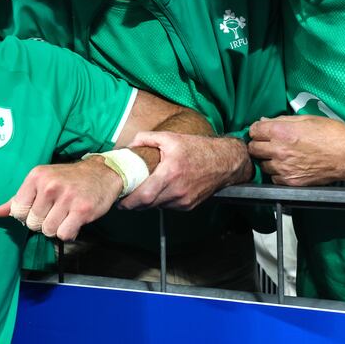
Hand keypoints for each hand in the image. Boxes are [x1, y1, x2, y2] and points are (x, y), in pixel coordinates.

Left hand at [0, 156, 120, 241]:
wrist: (102, 173)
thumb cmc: (69, 179)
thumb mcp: (42, 181)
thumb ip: (19, 198)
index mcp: (36, 177)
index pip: (17, 211)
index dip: (27, 216)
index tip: (39, 209)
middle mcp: (49, 185)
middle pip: (33, 223)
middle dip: (43, 222)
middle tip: (56, 210)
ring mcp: (66, 197)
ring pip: (48, 230)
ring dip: (57, 227)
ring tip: (66, 214)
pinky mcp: (81, 209)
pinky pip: (64, 234)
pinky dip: (69, 232)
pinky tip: (74, 219)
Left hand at [120, 132, 249, 210]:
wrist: (224, 162)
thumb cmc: (198, 149)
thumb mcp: (171, 137)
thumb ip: (146, 138)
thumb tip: (130, 146)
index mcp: (170, 173)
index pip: (144, 196)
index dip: (129, 202)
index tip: (120, 200)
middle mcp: (177, 190)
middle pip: (148, 204)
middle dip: (134, 203)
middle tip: (126, 196)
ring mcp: (183, 200)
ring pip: (157, 206)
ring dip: (148, 201)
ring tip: (142, 190)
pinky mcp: (188, 205)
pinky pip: (168, 205)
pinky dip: (161, 200)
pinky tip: (161, 189)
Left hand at [248, 116, 344, 185]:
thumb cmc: (333, 135)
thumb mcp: (307, 119)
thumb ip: (282, 121)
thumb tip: (265, 122)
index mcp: (282, 132)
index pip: (254, 130)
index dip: (258, 130)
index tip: (262, 131)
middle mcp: (280, 150)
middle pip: (254, 148)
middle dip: (259, 144)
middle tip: (269, 143)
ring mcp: (285, 168)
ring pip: (263, 165)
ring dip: (268, 160)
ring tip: (282, 155)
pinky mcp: (292, 181)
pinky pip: (274, 178)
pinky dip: (278, 173)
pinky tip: (288, 166)